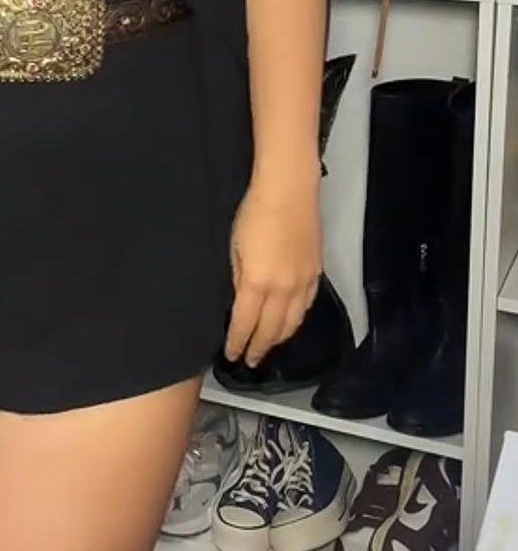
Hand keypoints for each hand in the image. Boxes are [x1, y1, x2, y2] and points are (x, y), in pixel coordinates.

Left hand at [224, 177, 321, 368]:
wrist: (289, 190)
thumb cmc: (254, 213)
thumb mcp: (234, 248)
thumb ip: (238, 279)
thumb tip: (241, 300)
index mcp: (257, 283)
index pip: (246, 324)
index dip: (238, 342)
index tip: (232, 355)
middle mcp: (283, 289)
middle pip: (271, 329)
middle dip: (260, 347)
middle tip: (250, 360)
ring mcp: (303, 281)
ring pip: (293, 321)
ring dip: (280, 338)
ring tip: (268, 346)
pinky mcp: (316, 271)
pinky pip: (307, 305)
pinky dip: (297, 319)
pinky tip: (291, 322)